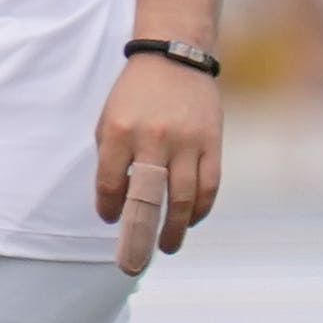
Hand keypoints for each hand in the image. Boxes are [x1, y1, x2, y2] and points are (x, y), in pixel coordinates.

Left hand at [94, 53, 219, 260]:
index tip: (110, 221)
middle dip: (140, 235)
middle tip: (133, 263)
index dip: (109, 208)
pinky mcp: (213, 142)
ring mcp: (186, 142)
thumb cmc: (135, 96)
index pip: (111, 184)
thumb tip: (116, 205)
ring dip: (174, 228)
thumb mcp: (110, 119)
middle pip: (147, 199)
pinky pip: (209, 185)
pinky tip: (189, 221)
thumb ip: (112, 159)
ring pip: (183, 197)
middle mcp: (152, 139)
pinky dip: (200, 208)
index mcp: (119, 132)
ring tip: (167, 247)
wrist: (174, 58)